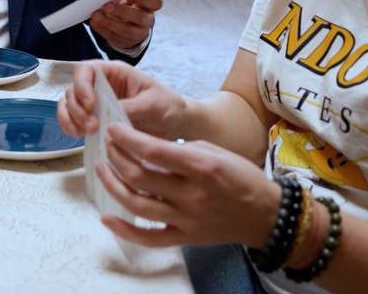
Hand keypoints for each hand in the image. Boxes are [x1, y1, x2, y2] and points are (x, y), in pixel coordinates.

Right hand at [57, 60, 184, 139]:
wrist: (176, 124)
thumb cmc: (167, 106)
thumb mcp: (152, 103)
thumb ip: (130, 107)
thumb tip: (106, 118)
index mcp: (115, 73)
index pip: (86, 70)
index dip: (82, 86)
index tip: (90, 106)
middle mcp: (101, 84)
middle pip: (73, 88)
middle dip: (77, 108)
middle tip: (92, 126)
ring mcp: (96, 102)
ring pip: (69, 104)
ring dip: (70, 118)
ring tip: (85, 133)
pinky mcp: (95, 119)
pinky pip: (73, 119)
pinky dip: (70, 127)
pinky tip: (80, 136)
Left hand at [89, 0, 161, 50]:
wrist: (128, 25)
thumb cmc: (128, 6)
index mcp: (150, 7)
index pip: (155, 3)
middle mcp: (146, 21)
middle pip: (140, 18)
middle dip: (122, 11)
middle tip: (107, 6)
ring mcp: (137, 34)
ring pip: (126, 30)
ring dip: (110, 22)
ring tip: (97, 15)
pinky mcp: (124, 41)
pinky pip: (114, 37)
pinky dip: (102, 29)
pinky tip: (94, 22)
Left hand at [96, 126, 279, 248]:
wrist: (266, 215)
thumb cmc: (241, 177)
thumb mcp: (215, 151)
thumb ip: (180, 151)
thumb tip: (145, 148)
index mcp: (201, 166)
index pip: (152, 150)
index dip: (126, 138)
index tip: (112, 129)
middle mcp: (191, 194)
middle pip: (139, 176)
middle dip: (115, 157)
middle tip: (107, 146)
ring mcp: (186, 219)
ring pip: (137, 205)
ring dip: (112, 185)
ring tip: (101, 170)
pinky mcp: (184, 237)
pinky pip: (148, 238)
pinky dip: (123, 229)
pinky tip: (106, 216)